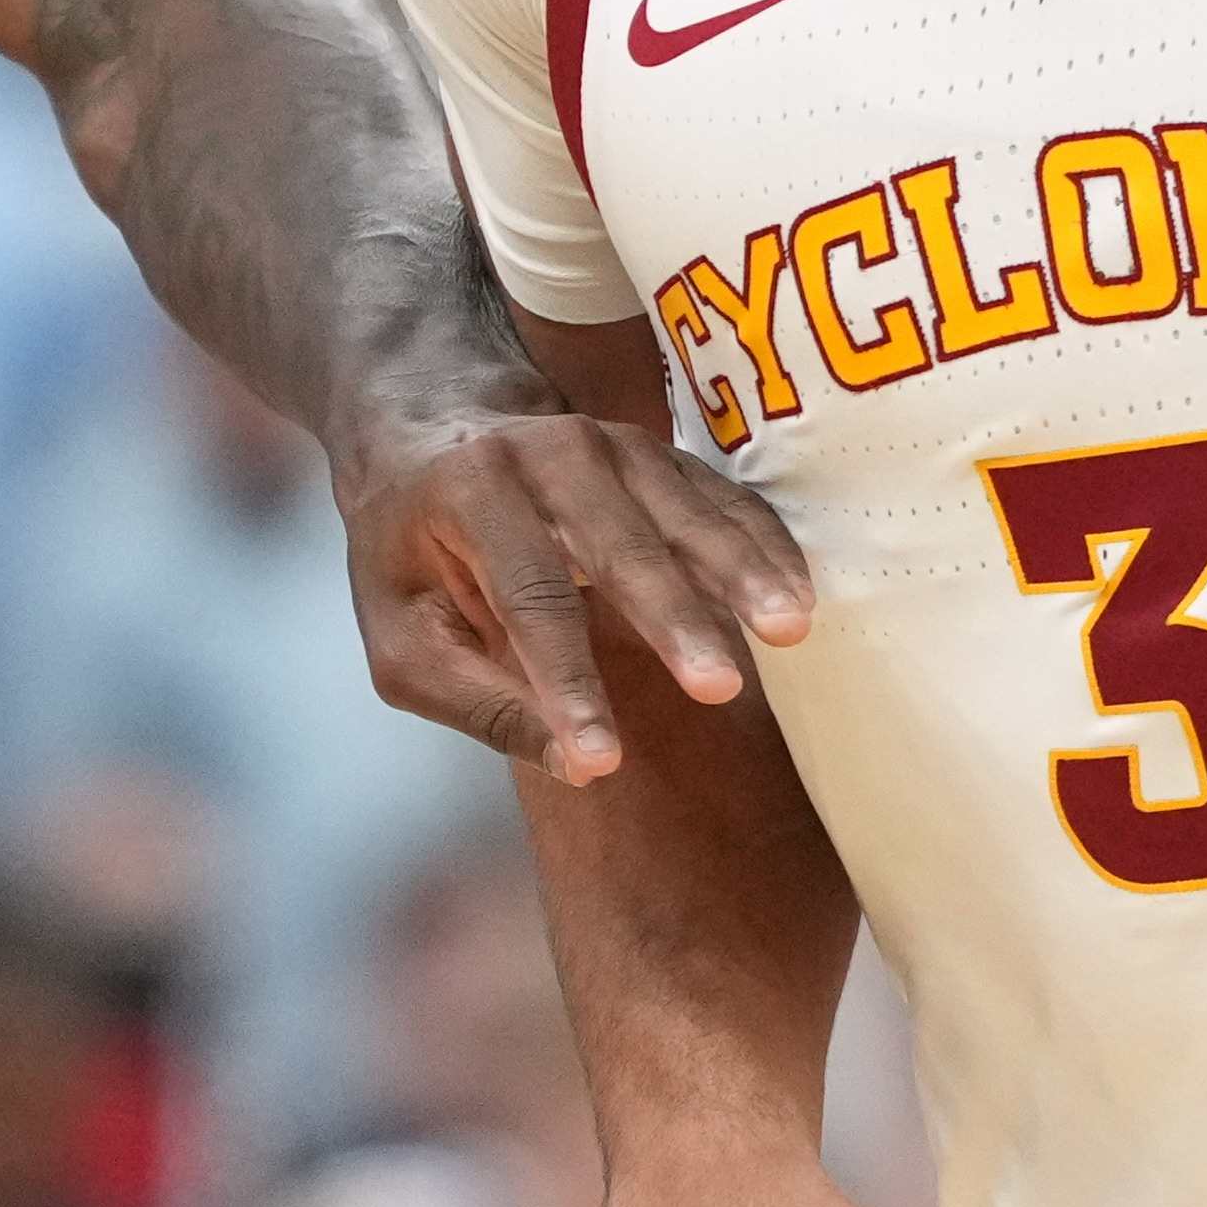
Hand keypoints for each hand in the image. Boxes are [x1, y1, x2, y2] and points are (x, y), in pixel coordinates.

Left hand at [343, 395, 813, 786]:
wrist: (435, 438)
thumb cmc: (414, 559)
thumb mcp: (406, 641)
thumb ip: (483, 704)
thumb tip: (579, 769)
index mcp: (469, 494)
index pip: (527, 598)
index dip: (565, 683)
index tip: (602, 759)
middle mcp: (548, 453)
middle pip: (619, 545)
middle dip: (673, 619)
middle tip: (718, 688)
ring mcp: (615, 445)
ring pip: (687, 514)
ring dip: (740, 574)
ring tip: (788, 631)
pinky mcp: (663, 455)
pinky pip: (724, 499)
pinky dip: (763, 546)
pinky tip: (799, 597)